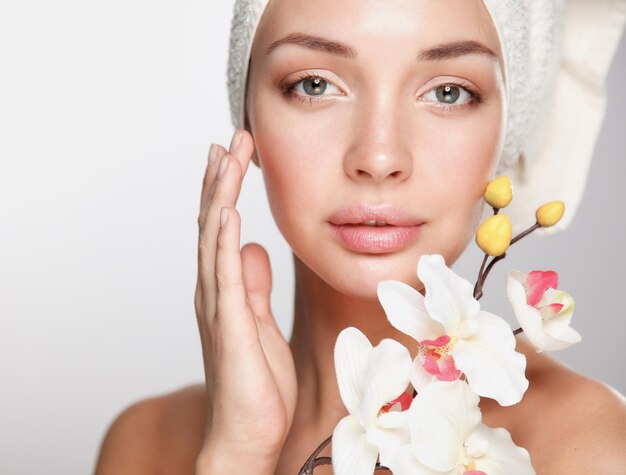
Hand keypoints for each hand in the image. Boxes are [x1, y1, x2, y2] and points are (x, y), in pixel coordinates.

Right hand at [194, 130, 296, 468]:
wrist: (249, 433)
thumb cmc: (257, 383)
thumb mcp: (260, 321)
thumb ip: (252, 284)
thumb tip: (250, 247)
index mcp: (224, 289)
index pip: (220, 228)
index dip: (224, 189)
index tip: (233, 153)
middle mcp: (214, 292)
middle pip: (211, 223)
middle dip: (220, 178)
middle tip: (231, 138)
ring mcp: (218, 307)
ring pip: (213, 239)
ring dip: (219, 195)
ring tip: (226, 156)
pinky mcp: (230, 326)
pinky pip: (225, 276)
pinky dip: (222, 241)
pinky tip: (226, 211)